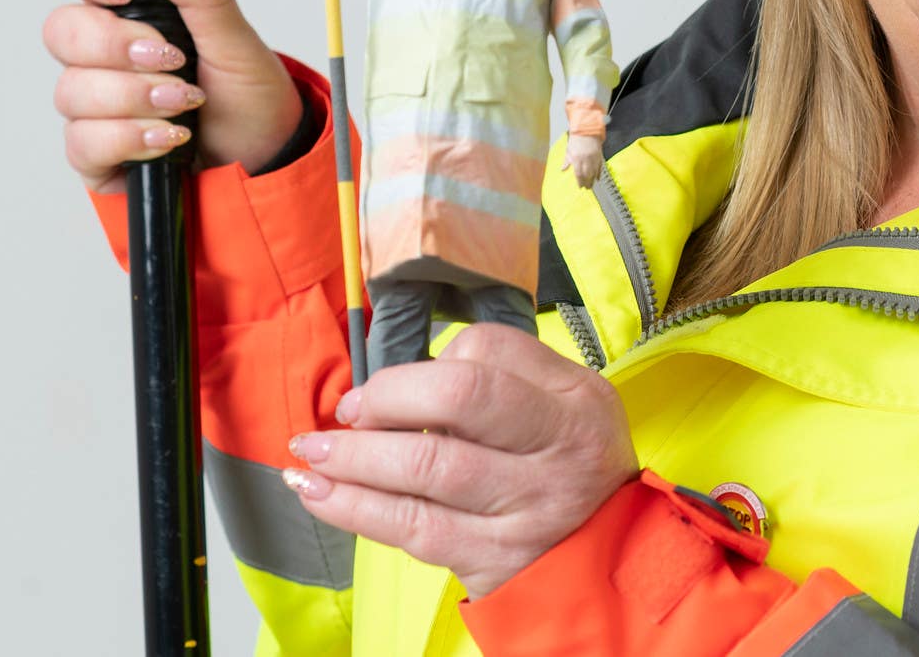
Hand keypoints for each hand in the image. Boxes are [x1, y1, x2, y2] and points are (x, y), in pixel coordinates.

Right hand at [44, 0, 302, 192]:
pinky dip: (129, 138)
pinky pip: (81, 142)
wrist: (265, 157)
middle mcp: (105, 54)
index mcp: (135, 12)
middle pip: (62, 30)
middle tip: (170, 58)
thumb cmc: (249, 95)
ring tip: (184, 104)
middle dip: (116, 46)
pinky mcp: (96, 151)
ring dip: (134, 97)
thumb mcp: (236, 38)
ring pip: (71, 90)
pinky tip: (166, 138)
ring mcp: (97, 102)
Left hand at [284, 324, 637, 597]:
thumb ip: (506, 371)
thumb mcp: (571, 400)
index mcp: (573, 404)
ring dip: (353, 457)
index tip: (386, 385)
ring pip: (425, 470)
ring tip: (309, 453)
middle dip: (385, 400)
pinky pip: (412, 529)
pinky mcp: (492, 561)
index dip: (423, 366)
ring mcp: (524, 511)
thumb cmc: (572, 463)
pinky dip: (355, 508)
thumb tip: (414, 375)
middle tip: (346, 412)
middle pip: (457, 402)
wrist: (609, 557)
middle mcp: (555, 454)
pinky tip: (319, 495)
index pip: (486, 357)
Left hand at [566, 134, 603, 187]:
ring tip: (591, 185)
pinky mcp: (599, 156)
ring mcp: (594, 158)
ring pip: (594, 172)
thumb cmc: (577, 140)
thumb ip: (567, 161)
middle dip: (587, 183)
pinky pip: (600, 167)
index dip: (580, 182)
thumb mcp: (569, 150)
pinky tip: (597, 178)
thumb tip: (562, 169)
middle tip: (586, 188)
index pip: (579, 174)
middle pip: (587, 175)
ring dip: (593, 180)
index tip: (580, 186)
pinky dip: (599, 174)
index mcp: (577, 158)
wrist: (587, 130)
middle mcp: (586, 159)